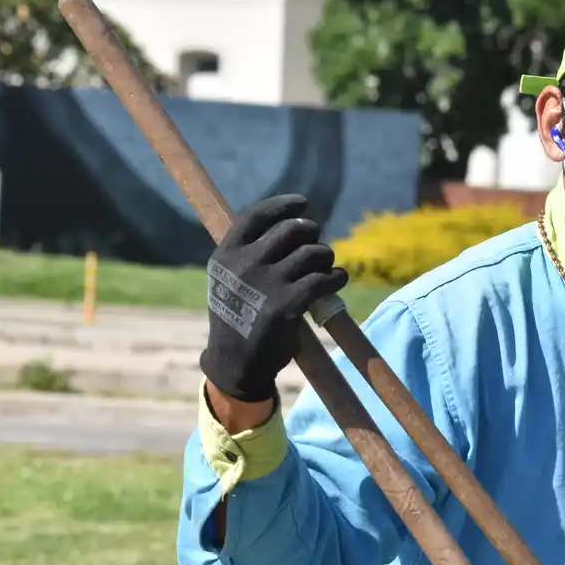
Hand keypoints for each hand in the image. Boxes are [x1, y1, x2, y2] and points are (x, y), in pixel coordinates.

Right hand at [200, 194, 347, 403]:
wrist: (235, 361)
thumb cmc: (238, 316)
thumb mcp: (228, 279)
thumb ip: (249, 252)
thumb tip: (290, 225)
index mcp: (226, 253)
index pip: (257, 215)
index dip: (283, 205)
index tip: (303, 203)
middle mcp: (244, 264)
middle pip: (292, 229)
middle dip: (312, 234)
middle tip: (317, 247)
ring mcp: (265, 284)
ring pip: (313, 253)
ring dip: (326, 257)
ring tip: (326, 267)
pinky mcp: (286, 305)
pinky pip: (323, 280)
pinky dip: (337, 277)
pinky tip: (339, 279)